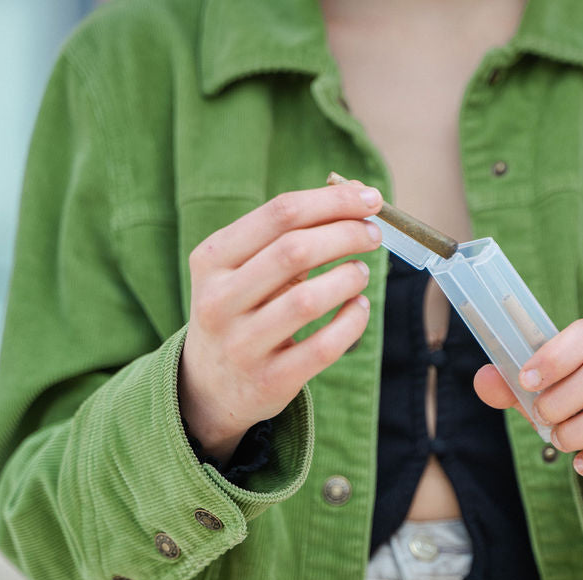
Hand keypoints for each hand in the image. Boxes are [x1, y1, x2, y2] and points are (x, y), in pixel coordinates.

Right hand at [179, 183, 383, 461]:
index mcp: (211, 259)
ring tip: (361, 271)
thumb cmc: (241, 309)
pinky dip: (352, 321)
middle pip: (294, 251)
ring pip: (308, 301)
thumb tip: (358, 192)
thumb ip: (294, 231)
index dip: (332, 201)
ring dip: (349, 277)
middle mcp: (219, 301)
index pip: (279, 214)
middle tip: (373, 234)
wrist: (208, 385)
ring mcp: (241, 345)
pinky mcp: (269, 381)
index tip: (370, 198)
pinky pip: (323, 346)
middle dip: (346, 234)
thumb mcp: (246, 267)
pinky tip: (359, 307)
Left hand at [474, 318, 582, 534]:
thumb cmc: (582, 409)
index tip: (526, 380)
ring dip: (577, 431)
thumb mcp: (546, 394)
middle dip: (560, 400)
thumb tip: (483, 379)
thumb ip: (513, 387)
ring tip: (560, 439)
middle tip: (542, 416)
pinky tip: (581, 465)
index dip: (555, 355)